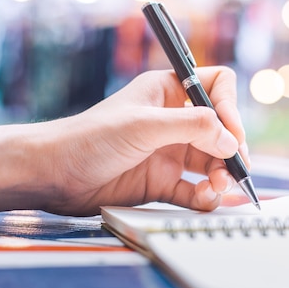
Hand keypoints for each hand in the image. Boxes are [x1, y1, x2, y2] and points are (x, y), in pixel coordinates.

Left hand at [39, 66, 248, 215]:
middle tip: (235, 169)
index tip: (232, 133)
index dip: (229, 108)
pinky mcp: (161, 182)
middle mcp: (173, 121)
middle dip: (231, 149)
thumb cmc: (90, 138)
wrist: (53, 175)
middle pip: (220, 130)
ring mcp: (168, 153)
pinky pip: (194, 189)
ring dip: (222, 174)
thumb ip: (193, 127)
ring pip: (211, 162)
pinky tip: (205, 199)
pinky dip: (205, 196)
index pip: (215, 88)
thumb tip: (231, 141)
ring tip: (219, 186)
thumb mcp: (145, 125)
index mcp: (168, 92)